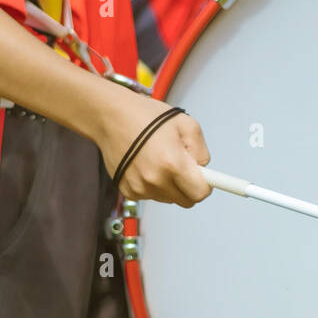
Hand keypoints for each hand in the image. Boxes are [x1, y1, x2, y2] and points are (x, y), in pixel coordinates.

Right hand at [96, 92, 211, 207]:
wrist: (110, 117)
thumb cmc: (145, 116)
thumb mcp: (185, 124)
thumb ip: (202, 151)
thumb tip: (205, 171)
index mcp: (173, 163)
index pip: (200, 194)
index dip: (206, 186)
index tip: (206, 179)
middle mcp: (155, 180)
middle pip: (186, 201)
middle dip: (189, 186)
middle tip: (182, 165)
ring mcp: (140, 188)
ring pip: (169, 199)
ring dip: (170, 185)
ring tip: (159, 159)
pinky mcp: (129, 191)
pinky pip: (152, 195)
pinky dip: (153, 184)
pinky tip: (146, 164)